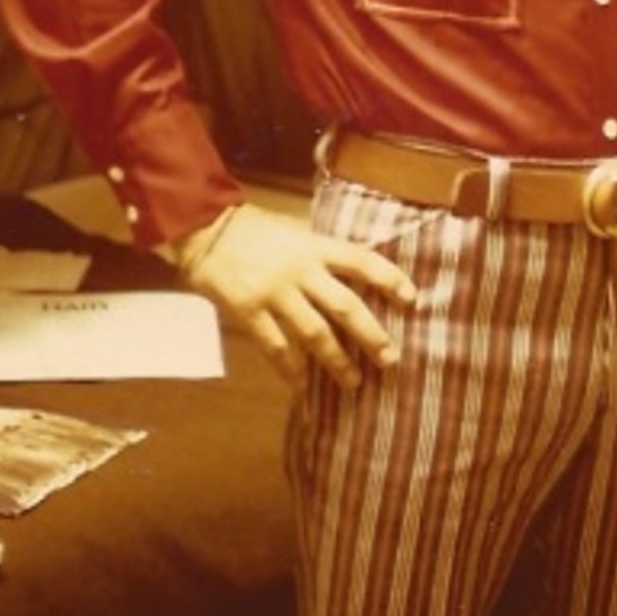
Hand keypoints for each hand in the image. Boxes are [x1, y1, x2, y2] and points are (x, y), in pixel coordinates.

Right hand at [176, 203, 416, 389]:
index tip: (412, 300)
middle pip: (345, 306)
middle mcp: (300, 270)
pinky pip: (276, 347)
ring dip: (337, 360)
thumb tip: (354, 278)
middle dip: (371, 335)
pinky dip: (291, 370)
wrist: (204, 228)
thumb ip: (321, 254)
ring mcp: (274, 292)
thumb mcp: (295, 231)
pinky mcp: (248, 311)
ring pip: (314, 333)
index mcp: (314, 246)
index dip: (390, 279)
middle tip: (390, 359)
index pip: (362, 261)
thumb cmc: (254, 229)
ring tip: (354, 382)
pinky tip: (303, 387)